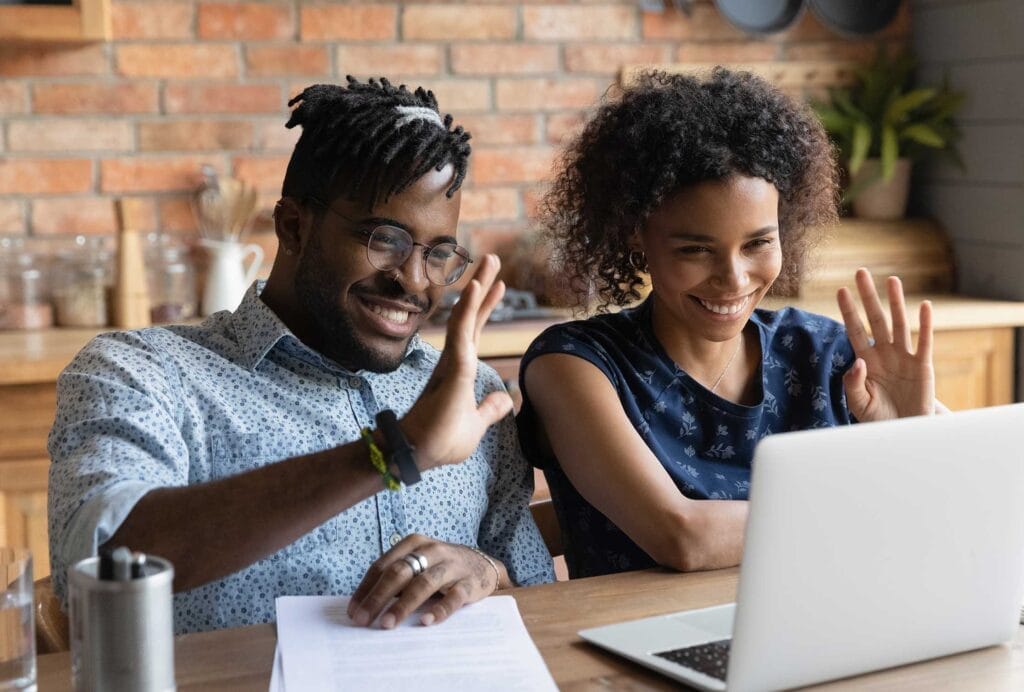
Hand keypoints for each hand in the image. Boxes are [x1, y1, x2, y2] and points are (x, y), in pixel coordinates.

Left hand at [347, 534, 501, 628]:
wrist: (483, 565)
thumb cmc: (440, 568)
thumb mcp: (418, 564)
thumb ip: (396, 579)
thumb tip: (364, 607)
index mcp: (413, 543)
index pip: (383, 566)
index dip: (366, 589)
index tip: (353, 611)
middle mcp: (431, 551)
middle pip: (400, 573)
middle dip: (378, 597)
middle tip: (362, 620)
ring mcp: (451, 566)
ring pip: (423, 584)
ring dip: (403, 605)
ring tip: (387, 624)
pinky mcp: (469, 583)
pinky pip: (453, 597)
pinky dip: (439, 610)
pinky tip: (425, 621)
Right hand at [401, 254, 512, 468]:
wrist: (418, 455)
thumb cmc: (441, 441)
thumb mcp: (476, 423)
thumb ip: (490, 408)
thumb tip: (508, 398)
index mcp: (459, 371)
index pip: (476, 332)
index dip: (485, 308)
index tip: (498, 285)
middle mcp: (454, 361)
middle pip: (472, 317)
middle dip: (484, 287)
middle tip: (493, 259)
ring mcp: (452, 363)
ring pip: (467, 317)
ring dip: (478, 288)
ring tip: (490, 261)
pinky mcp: (453, 369)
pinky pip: (462, 333)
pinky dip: (469, 310)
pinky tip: (475, 287)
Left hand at [836, 268, 934, 420]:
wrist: (903, 432)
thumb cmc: (878, 417)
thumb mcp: (859, 404)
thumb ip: (853, 384)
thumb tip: (858, 362)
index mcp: (865, 360)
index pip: (854, 330)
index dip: (849, 311)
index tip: (841, 291)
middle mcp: (884, 353)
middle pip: (875, 319)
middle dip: (868, 296)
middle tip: (861, 272)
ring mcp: (904, 357)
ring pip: (899, 324)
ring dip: (896, 302)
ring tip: (892, 280)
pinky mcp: (922, 366)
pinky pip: (924, 342)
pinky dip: (925, 324)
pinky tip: (925, 306)